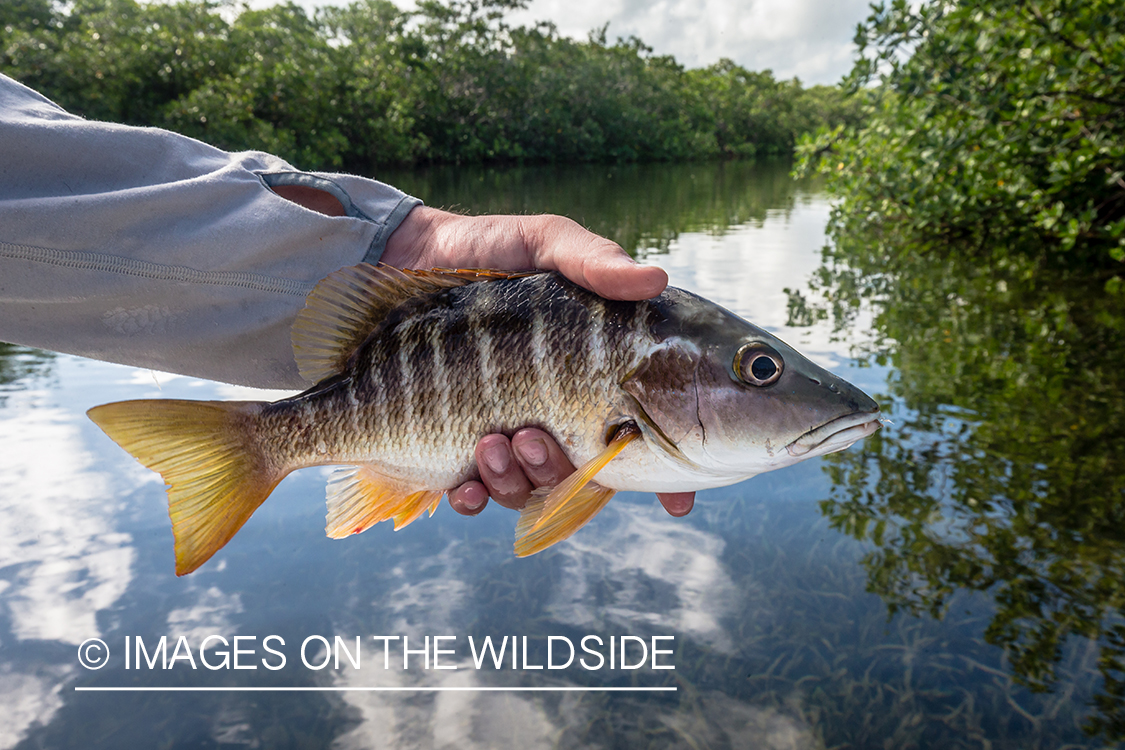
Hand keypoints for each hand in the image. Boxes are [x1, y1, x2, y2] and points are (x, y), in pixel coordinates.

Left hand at [382, 206, 694, 517]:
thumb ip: (594, 262)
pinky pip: (474, 496)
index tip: (678, 503)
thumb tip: (655, 279)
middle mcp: (558, 413)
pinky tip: (459, 483)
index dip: (671, 476)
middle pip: (583, 477)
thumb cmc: (486, 249)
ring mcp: (508, 433)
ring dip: (514, 482)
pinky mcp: (454, 445)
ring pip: (529, 490)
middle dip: (561, 473)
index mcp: (594, 373)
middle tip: (532, 438)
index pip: (647, 433)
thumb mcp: (544, 243)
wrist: (404, 254)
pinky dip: (471, 498)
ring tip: (490, 443)